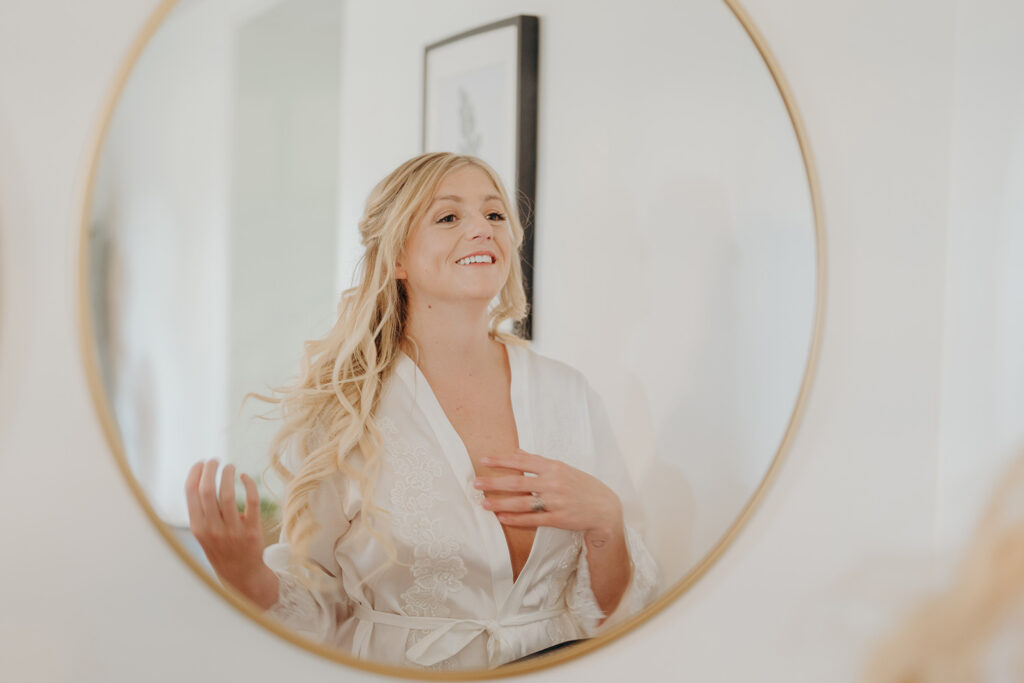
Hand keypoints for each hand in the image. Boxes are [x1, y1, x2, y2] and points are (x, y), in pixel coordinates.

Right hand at [184, 459, 277, 608]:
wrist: (242, 575)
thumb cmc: (221, 549)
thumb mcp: (203, 535)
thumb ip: (202, 512)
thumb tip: (203, 480)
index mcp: (198, 528)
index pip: (190, 494)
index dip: (195, 474)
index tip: (200, 463)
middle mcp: (212, 529)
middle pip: (207, 490)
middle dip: (210, 470)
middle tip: (215, 461)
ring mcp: (232, 531)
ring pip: (228, 494)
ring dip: (228, 474)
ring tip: (230, 467)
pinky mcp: (252, 531)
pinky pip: (251, 501)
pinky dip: (249, 485)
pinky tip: (246, 477)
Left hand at [473, 448, 623, 536]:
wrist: (605, 508)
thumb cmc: (582, 485)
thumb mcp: (562, 469)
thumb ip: (538, 462)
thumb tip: (516, 452)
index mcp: (554, 467)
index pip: (523, 461)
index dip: (502, 460)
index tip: (484, 460)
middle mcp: (553, 483)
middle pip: (517, 482)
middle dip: (494, 482)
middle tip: (475, 483)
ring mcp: (556, 502)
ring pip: (522, 502)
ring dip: (501, 503)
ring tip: (484, 503)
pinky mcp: (558, 519)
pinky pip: (533, 520)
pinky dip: (516, 519)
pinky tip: (502, 518)